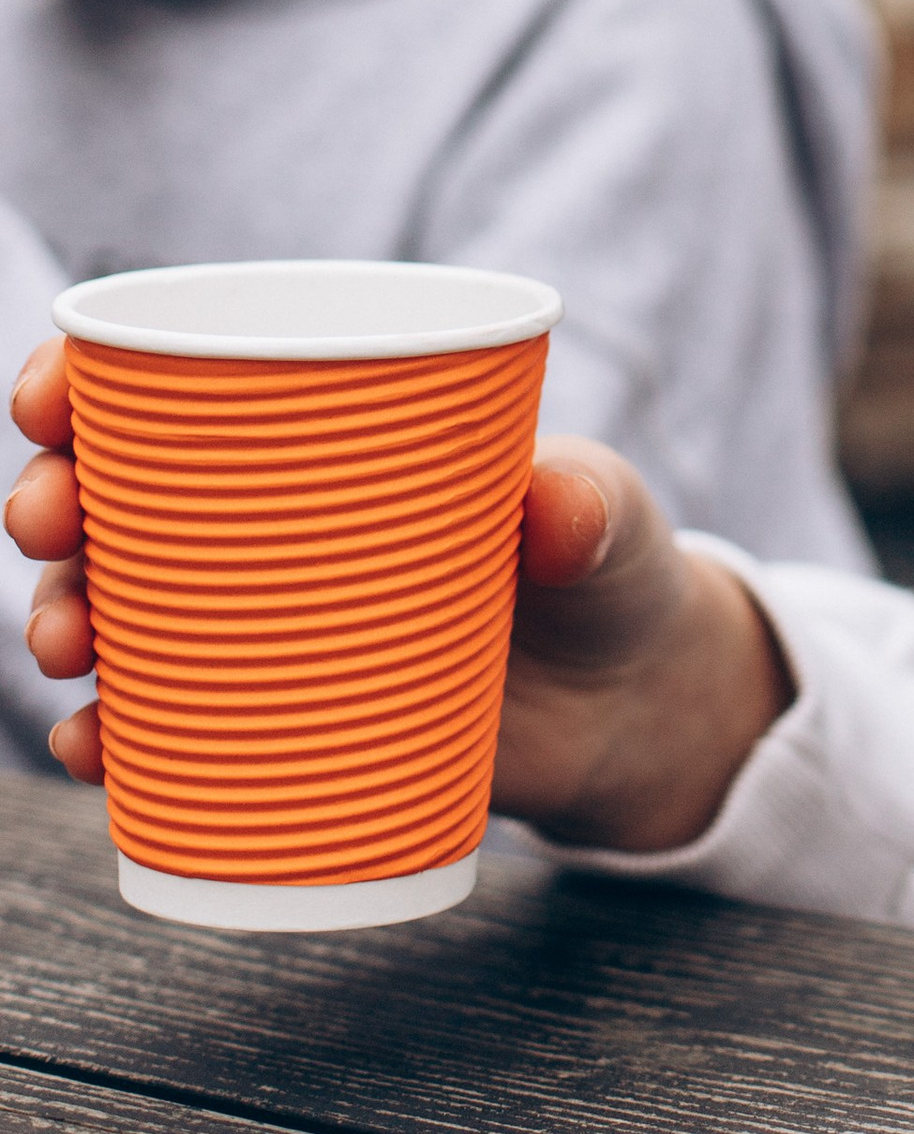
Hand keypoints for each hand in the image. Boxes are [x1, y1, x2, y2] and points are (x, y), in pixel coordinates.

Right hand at [6, 342, 792, 853]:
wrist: (634, 708)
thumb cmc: (610, 571)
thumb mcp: (612, 524)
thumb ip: (596, 508)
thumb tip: (559, 502)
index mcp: (329, 437)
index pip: (181, 390)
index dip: (89, 385)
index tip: (50, 397)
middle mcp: (271, 528)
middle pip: (118, 498)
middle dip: (50, 500)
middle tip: (48, 522)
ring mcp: (266, 630)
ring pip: (118, 611)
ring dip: (62, 617)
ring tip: (71, 643)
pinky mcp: (277, 725)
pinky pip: (161, 731)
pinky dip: (110, 739)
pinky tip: (91, 748)